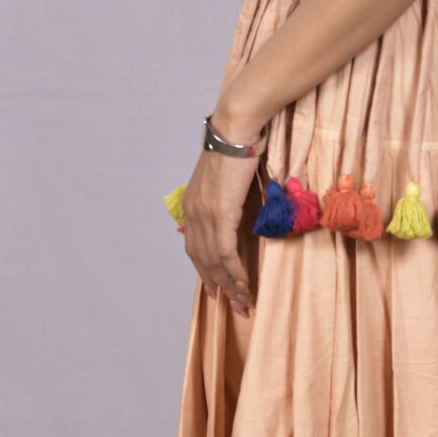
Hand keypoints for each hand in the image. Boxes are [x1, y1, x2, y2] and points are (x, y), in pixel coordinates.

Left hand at [180, 143, 258, 317]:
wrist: (235, 130)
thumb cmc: (236, 147)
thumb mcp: (226, 179)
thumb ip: (227, 199)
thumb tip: (238, 214)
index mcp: (192, 206)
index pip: (195, 249)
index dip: (205, 273)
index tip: (215, 291)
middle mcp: (193, 214)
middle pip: (203, 261)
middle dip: (219, 286)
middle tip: (235, 306)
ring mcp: (205, 215)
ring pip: (215, 262)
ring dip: (230, 285)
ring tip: (244, 302)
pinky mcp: (220, 214)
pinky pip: (226, 253)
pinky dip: (235, 272)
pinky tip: (245, 285)